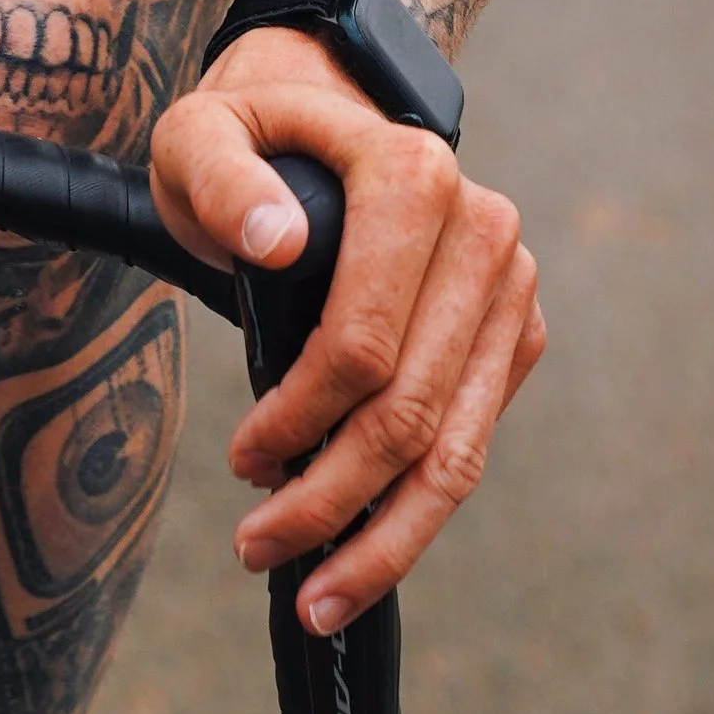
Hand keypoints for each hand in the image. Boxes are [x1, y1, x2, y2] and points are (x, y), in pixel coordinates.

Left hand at [147, 25, 544, 630]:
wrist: (313, 122)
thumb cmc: (246, 138)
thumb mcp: (196, 134)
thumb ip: (220, 179)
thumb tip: (276, 242)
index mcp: (411, 173)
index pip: (363, 338)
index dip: (300, 417)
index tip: (240, 460)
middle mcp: (482, 229)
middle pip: (411, 410)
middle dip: (333, 499)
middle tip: (256, 548)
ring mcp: (510, 286)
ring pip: (456, 451)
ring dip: (385, 538)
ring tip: (315, 591)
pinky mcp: (517, 335)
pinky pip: (471, 444)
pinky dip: (418, 511)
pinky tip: (364, 550)